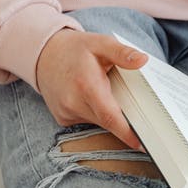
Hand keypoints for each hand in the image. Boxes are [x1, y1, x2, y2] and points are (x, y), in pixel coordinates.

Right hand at [35, 29, 148, 148]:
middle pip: (107, 121)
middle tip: (140, 114)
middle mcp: (74, 102)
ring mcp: (66, 112)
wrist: (44, 55)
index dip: (126, 132)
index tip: (141, 144)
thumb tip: (143, 60)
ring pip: (99, 122)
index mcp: (87, 85)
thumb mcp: (100, 43)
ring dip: (108, 114)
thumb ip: (122, 53)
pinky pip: (87, 120)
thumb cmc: (75, 49)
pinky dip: (96, 114)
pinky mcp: (63, 118)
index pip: (110, 116)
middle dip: (125, 121)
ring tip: (107, 93)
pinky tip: (93, 98)